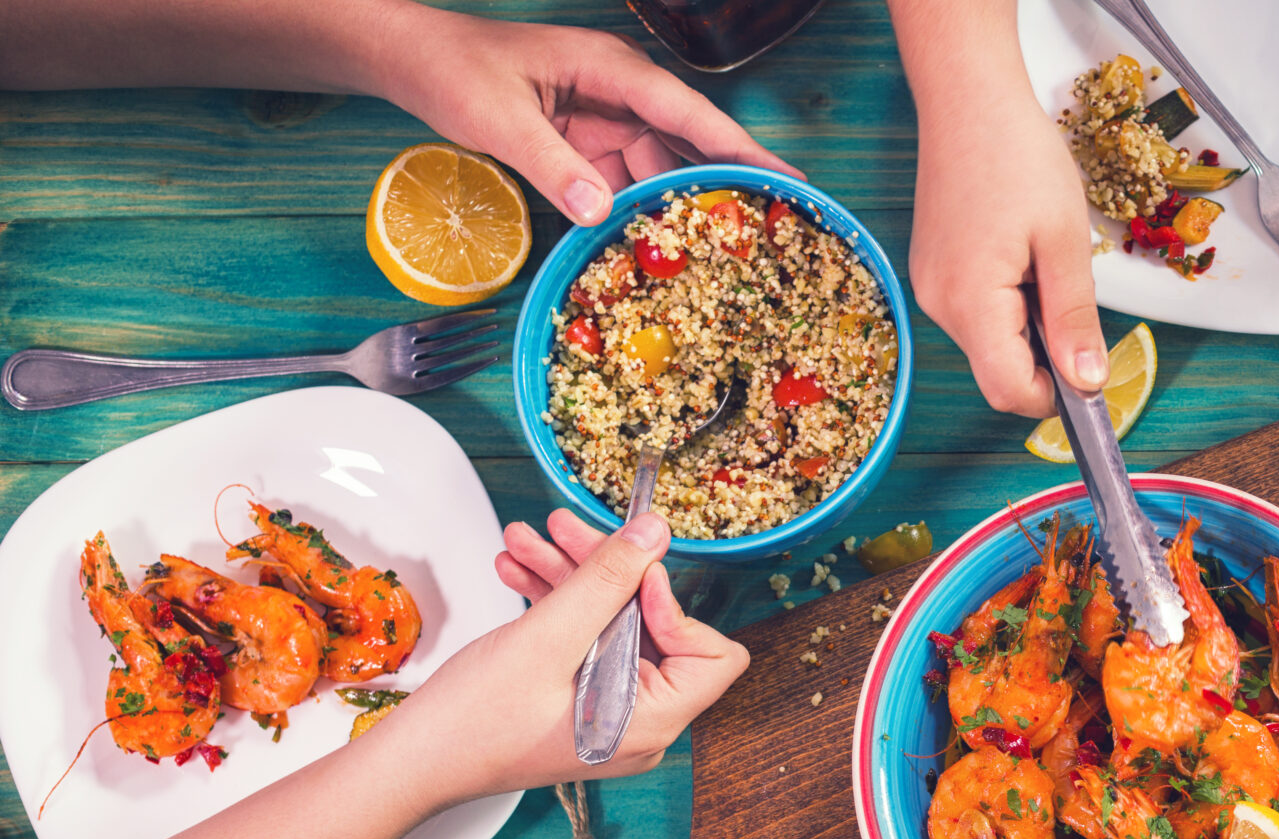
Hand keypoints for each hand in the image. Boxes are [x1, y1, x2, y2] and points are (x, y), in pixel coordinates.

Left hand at [371, 6, 799, 224]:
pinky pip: (629, 184)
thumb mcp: (498, 117)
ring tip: (717, 259)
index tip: (789, 180)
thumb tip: (601, 213)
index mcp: (610, 69)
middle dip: (726, 187)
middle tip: (770, 235)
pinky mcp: (590, 147)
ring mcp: (606, 121)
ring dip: (680, 211)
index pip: (689, 113)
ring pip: (662, 170)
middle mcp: (620, 93)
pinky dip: (641, 217)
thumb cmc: (452, 69)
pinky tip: (656, 252)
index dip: (741, 148)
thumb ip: (550, 165)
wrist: (411, 60)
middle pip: (689, 144)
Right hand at [393, 510, 748, 806]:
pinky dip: (556, 602)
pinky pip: (584, 640)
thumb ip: (605, 583)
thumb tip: (655, 535)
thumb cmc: (474, 725)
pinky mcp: (580, 699)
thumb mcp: (546, 640)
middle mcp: (641, 721)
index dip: (675, 607)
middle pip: (654, 627)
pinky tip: (518, 570)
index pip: (713, 657)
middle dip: (606, 572)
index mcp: (652, 722)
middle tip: (563, 528)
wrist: (415, 762)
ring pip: (612, 625)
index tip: (630, 571)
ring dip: (571, 577)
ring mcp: (610, 710)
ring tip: (526, 542)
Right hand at [894, 0, 1107, 413]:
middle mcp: (939, 303)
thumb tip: (1087, 383)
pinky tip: (1022, 257)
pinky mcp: (932, 271)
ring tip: (1043, 263)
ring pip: (989, 344)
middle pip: (998, 372)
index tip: (1088, 376)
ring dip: (1026, 327)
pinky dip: (1007, 305)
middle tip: (1070, 297)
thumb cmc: (1015, 155)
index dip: (1053, 397)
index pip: (1008, 390)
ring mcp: (930, 287)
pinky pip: (976, 313)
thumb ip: (1074, 319)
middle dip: (1043, 358)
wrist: (967, 97)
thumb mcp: (1064, 241)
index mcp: (971, 300)